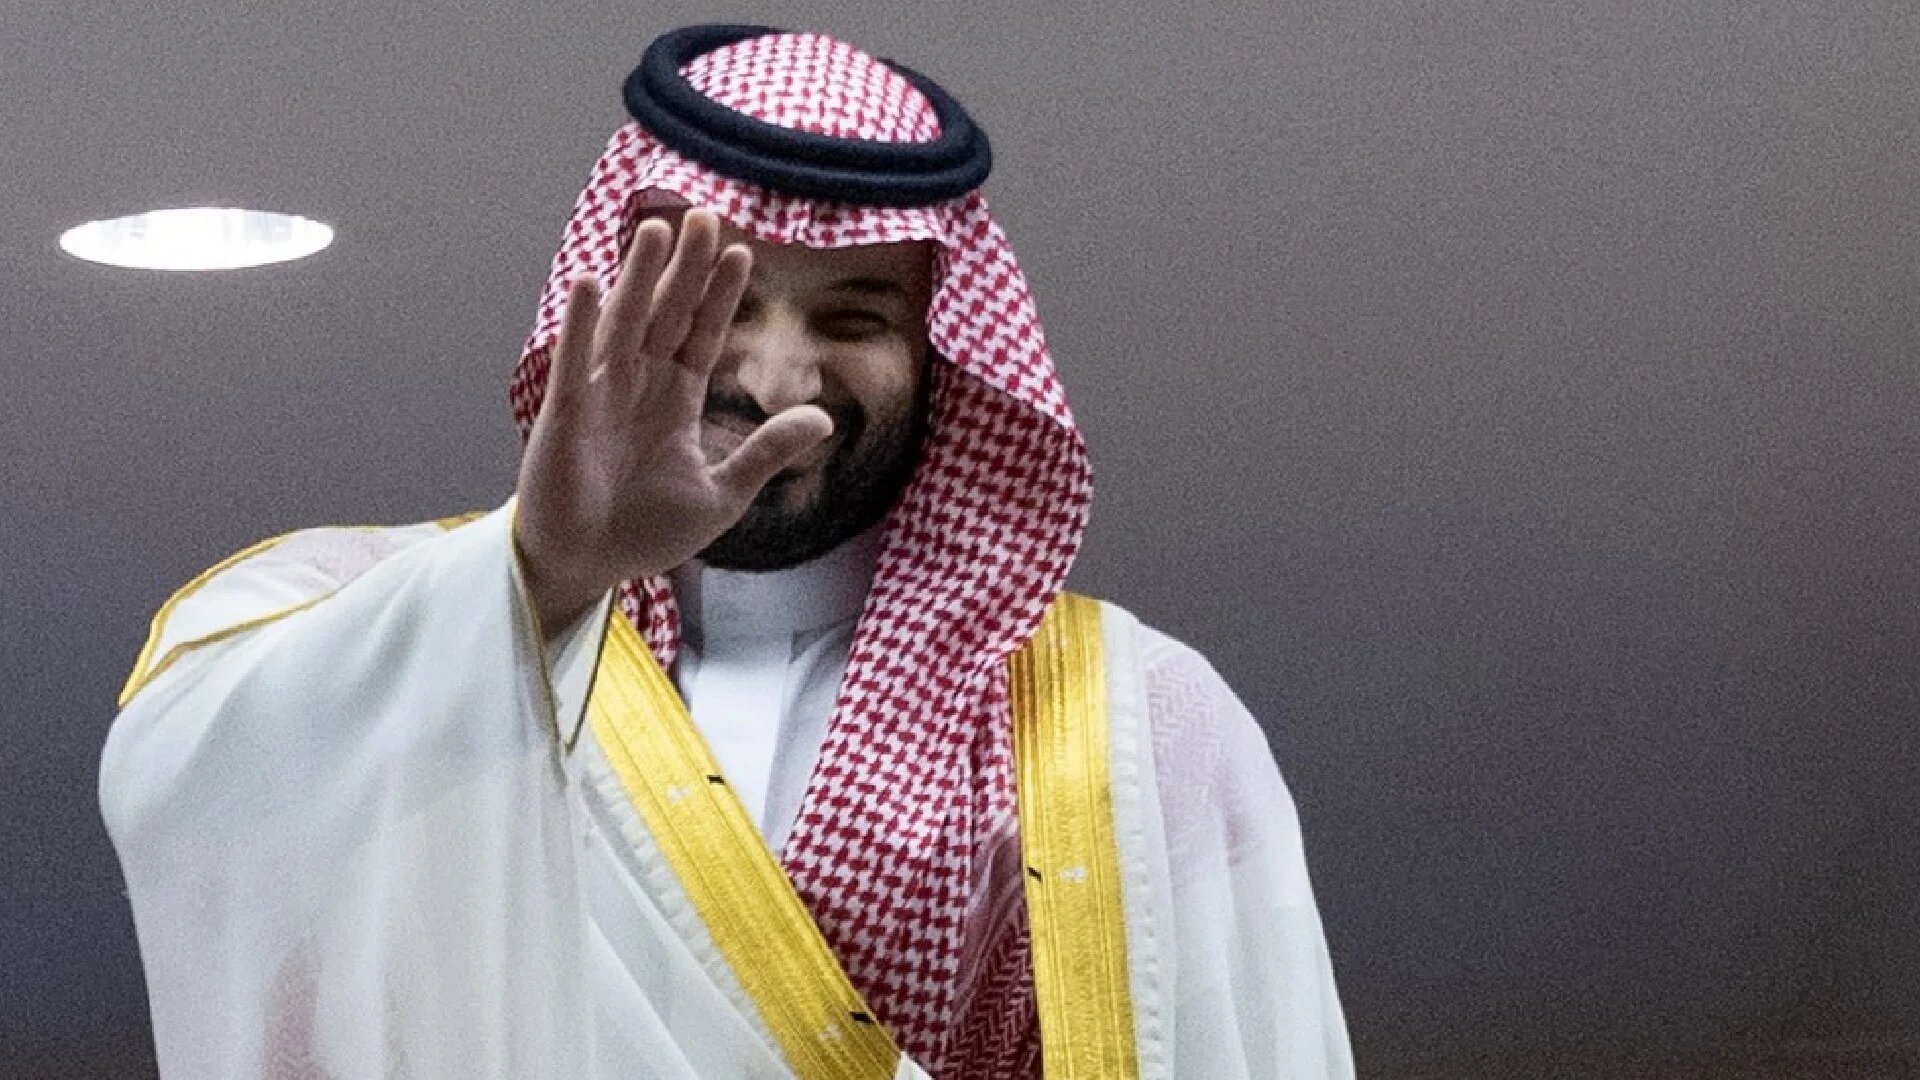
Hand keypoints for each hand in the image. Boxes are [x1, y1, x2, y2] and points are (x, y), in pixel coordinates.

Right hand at [512, 210, 833, 630]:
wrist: (586, 568)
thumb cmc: (644, 533)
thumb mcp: (722, 494)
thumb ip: (765, 453)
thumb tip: (824, 419)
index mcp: (674, 399)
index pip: (702, 334)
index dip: (720, 295)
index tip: (741, 251)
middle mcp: (638, 385)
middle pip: (667, 314)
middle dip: (686, 267)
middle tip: (705, 214)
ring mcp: (601, 394)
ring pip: (626, 323)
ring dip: (640, 278)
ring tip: (658, 230)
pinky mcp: (567, 414)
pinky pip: (576, 361)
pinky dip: (583, 323)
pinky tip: (591, 281)